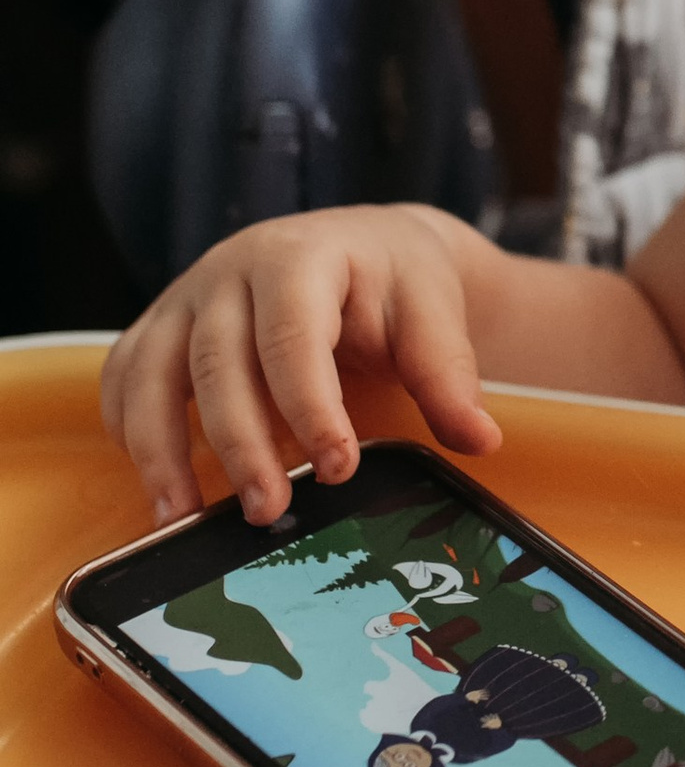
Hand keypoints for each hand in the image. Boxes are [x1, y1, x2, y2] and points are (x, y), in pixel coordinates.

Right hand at [101, 208, 501, 528]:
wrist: (361, 244)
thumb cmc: (395, 281)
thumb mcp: (433, 311)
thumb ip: (448, 374)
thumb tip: (478, 440)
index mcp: (300, 257)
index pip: (293, 335)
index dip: (309, 406)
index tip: (338, 467)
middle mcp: (230, 272)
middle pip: (217, 363)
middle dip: (240, 444)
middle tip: (269, 511)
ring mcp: (185, 299)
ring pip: (152, 373)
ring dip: (161, 452)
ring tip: (183, 522)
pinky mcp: (160, 328)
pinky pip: (124, 378)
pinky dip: (129, 432)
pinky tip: (159, 486)